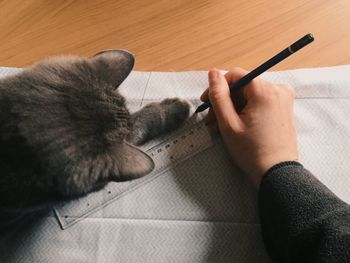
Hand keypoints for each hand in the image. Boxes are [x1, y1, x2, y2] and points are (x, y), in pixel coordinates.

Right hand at [201, 68, 297, 188]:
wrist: (276, 172)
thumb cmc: (251, 150)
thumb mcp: (228, 123)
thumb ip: (219, 95)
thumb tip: (213, 73)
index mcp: (265, 90)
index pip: (235, 75)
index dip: (218, 87)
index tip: (207, 103)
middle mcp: (278, 89)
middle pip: (242, 86)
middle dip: (225, 101)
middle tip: (212, 121)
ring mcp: (283, 99)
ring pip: (249, 95)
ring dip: (233, 108)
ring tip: (221, 127)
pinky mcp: (283, 108)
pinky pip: (259, 102)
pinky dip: (246, 111)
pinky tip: (236, 126)